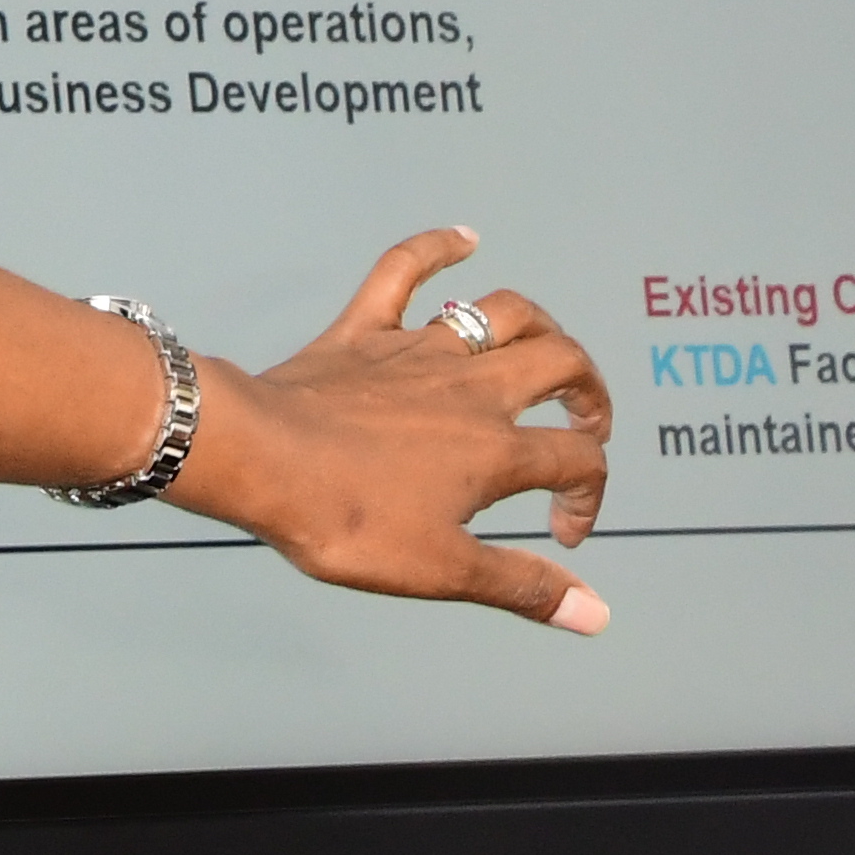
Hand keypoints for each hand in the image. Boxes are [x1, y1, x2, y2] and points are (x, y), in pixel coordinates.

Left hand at [171, 229, 616, 633]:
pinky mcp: (363, 332)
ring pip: (502, 312)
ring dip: (539, 326)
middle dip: (589, 393)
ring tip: (549, 351)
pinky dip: (437, 248)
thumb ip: (522, 587)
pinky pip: (404, 271)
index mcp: (496, 450)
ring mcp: (416, 352)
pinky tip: (464, 239)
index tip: (563, 533)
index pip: (578, 461)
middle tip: (586, 424)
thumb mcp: (442, 570)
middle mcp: (470, 389)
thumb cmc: (346, 519)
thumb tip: (595, 615)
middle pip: (561, 365)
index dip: (589, 497)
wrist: (258, 462)